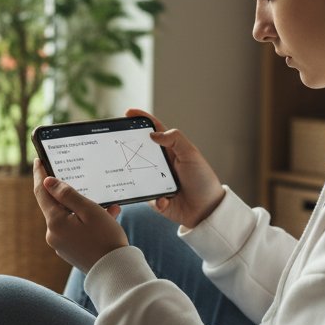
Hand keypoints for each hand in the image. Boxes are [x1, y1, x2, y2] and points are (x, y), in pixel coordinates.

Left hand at [33, 159, 127, 272]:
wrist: (115, 271)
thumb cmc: (105, 238)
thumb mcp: (89, 210)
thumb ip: (67, 194)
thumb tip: (48, 182)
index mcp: (55, 222)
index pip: (42, 192)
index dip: (40, 174)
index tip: (39, 160)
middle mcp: (53, 234)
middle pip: (57, 205)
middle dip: (72, 194)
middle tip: (83, 180)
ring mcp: (61, 244)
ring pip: (69, 218)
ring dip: (85, 209)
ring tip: (108, 206)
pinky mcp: (70, 251)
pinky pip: (76, 230)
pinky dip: (88, 222)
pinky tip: (108, 218)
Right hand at [124, 108, 224, 228]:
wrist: (207, 210)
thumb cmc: (202, 180)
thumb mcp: (191, 154)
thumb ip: (175, 139)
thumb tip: (153, 134)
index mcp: (170, 150)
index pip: (154, 130)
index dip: (141, 120)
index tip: (127, 113)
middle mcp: (160, 163)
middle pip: (139, 150)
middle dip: (127, 146)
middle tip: (117, 141)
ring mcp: (155, 180)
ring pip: (136, 173)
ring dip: (134, 173)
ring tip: (135, 173)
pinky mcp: (153, 198)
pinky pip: (145, 196)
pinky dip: (155, 198)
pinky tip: (165, 200)